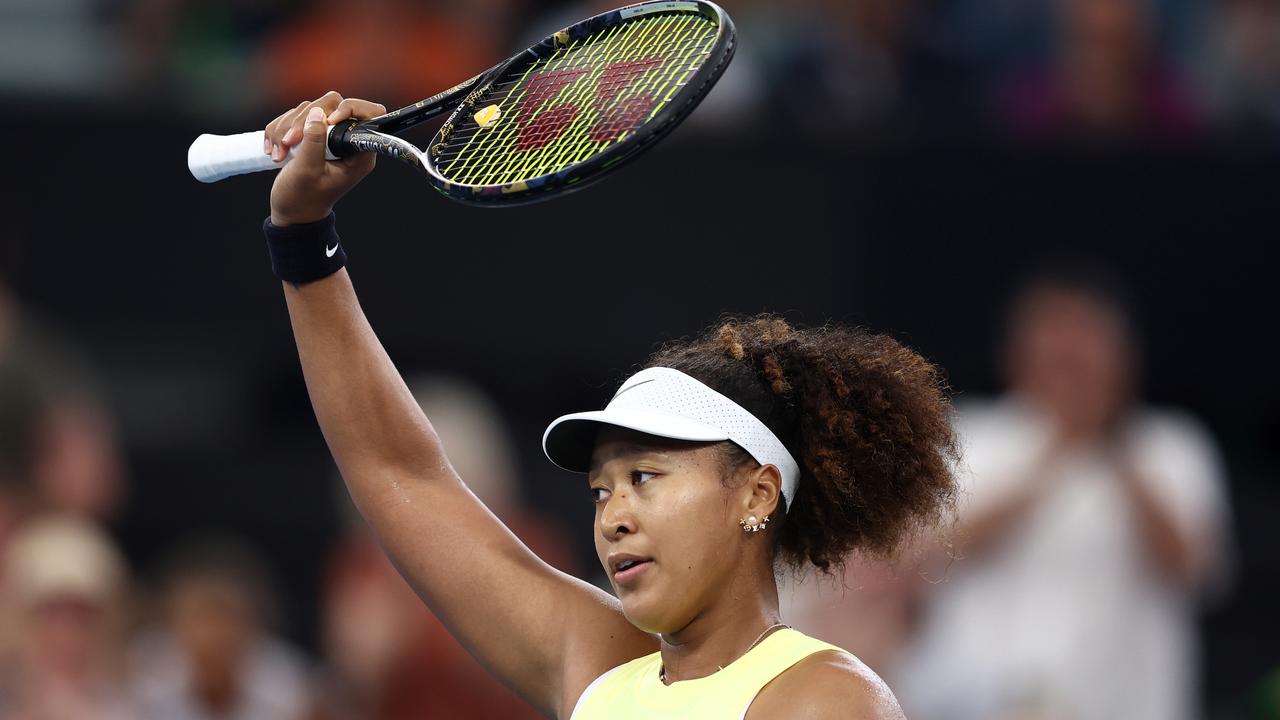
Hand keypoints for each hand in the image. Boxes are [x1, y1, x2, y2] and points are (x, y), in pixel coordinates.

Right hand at [266, 92, 386, 225]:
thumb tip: (318, 113)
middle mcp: (346, 141)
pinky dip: (280, 129)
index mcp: (358, 153)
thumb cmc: (302, 198)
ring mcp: (328, 135)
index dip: (350, 108)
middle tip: (288, 143)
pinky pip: (297, 116)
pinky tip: (274, 150)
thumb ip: (315, 140)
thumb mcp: (307, 170)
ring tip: (278, 154)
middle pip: (332, 103)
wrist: (290, 211)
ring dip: (287, 127)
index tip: (328, 120)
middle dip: (304, 120)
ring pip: (310, 109)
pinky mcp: (313, 133)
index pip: (370, 114)